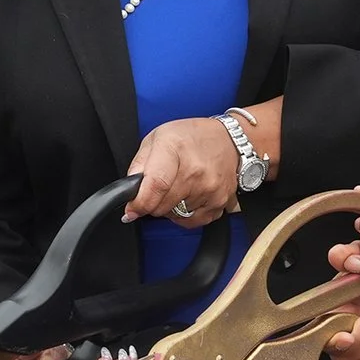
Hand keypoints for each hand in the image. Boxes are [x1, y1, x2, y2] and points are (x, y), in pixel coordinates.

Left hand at [122, 116, 240, 225]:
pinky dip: (186, 214)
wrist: (230, 140)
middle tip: (158, 187)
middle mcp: (195, 170)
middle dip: (152, 202)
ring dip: (170, 206)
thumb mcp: (157, 138)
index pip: (155, 185)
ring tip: (178, 186)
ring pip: (175, 215)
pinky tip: (188, 197)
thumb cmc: (192, 137)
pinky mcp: (220, 202)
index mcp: (175, 148)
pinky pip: (192, 221)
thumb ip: (139, 165)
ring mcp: (210, 188)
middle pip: (161, 205)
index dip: (139, 203)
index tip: (132, 209)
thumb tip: (129, 192)